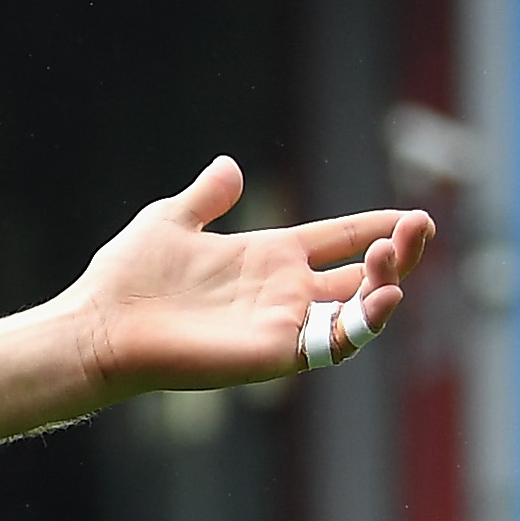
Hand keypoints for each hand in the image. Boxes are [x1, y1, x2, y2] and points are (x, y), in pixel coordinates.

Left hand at [68, 160, 435, 399]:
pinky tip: (384, 295)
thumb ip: (206, 197)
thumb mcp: (171, 220)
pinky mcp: (276, 353)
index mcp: (269, 257)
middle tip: (421, 226)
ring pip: (359, 309)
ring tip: (396, 253)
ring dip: (388, 282)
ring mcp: (284, 324)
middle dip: (399, 253)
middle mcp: (284, 292)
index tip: (411, 214)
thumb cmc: (126, 278)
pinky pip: (336, 342)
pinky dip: (366, 323)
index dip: (374, 226)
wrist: (98, 325)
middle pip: (361, 275)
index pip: (338, 238)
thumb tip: (228, 167)